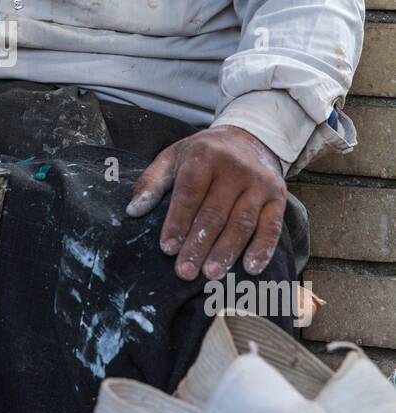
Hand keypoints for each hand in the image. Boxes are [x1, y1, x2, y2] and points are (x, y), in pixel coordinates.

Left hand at [126, 124, 286, 281]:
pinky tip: (251, 267)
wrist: (248, 138)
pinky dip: (263, 248)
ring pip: (242, 222)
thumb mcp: (172, 157)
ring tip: (211, 274)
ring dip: (226, 251)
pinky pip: (272, 226)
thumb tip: (133, 210)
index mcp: (204, 156)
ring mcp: (259, 183)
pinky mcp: (278, 196)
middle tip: (185, 272)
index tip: (167, 248)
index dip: (177, 222)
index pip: (189, 194)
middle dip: (199, 245)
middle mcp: (235, 168)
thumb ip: (151, 182)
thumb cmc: (203, 154)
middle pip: (215, 212)